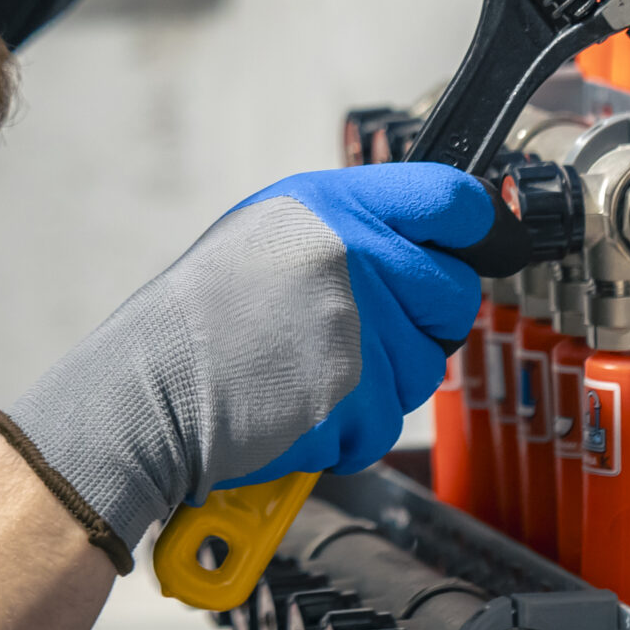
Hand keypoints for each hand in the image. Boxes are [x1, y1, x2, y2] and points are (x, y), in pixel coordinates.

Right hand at [0, 164, 489, 561]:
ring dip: (381, 387)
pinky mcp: (355, 391)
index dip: (476, 228)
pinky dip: (351, 431)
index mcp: (330, 205)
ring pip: (427, 367)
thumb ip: (347, 230)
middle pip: (454, 295)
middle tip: (353, 340)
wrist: (146, 391)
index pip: (450, 198)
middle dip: (421, 328)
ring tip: (308, 374)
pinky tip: (300, 409)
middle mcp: (351, 252)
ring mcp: (356, 322)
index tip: (483, 246)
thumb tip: (423, 244)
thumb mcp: (268, 234)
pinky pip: (389, 421)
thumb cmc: (199, 321)